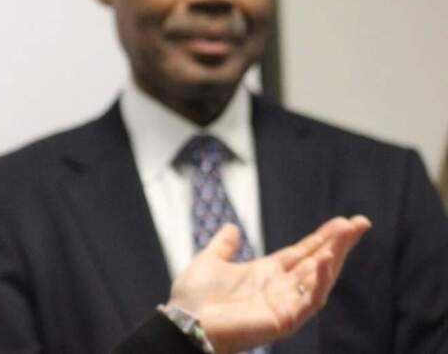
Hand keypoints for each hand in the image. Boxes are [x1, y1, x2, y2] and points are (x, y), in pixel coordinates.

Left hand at [166, 215, 370, 353]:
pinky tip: (325, 262)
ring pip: (319, 279)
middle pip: (317, 262)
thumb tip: (232, 228)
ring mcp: (285, 304)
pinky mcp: (284, 320)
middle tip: (360, 223)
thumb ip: (223, 246)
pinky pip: (308, 301)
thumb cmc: (194, 298)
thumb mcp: (210, 262)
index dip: (322, 238)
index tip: (343, 221)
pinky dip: (318, 282)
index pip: (303, 253)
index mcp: (267, 274)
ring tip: (348, 235)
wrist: (184, 322)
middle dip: (339, 243)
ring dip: (335, 257)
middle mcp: (280, 288)